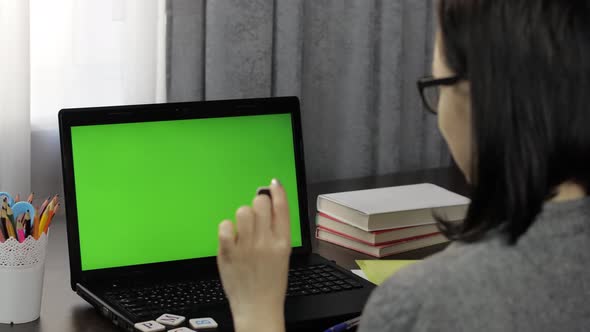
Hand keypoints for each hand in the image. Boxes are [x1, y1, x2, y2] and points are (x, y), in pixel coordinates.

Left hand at [217, 179, 290, 331]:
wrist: (258, 307)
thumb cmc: (270, 283)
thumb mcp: (282, 255)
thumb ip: (275, 232)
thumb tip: (267, 208)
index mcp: (282, 242)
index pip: (282, 207)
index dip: (277, 191)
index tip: (273, 184)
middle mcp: (265, 242)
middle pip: (260, 203)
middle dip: (257, 204)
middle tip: (255, 216)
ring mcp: (246, 247)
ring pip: (242, 211)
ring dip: (242, 216)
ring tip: (242, 230)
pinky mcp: (228, 253)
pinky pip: (225, 226)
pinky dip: (226, 229)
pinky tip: (230, 237)